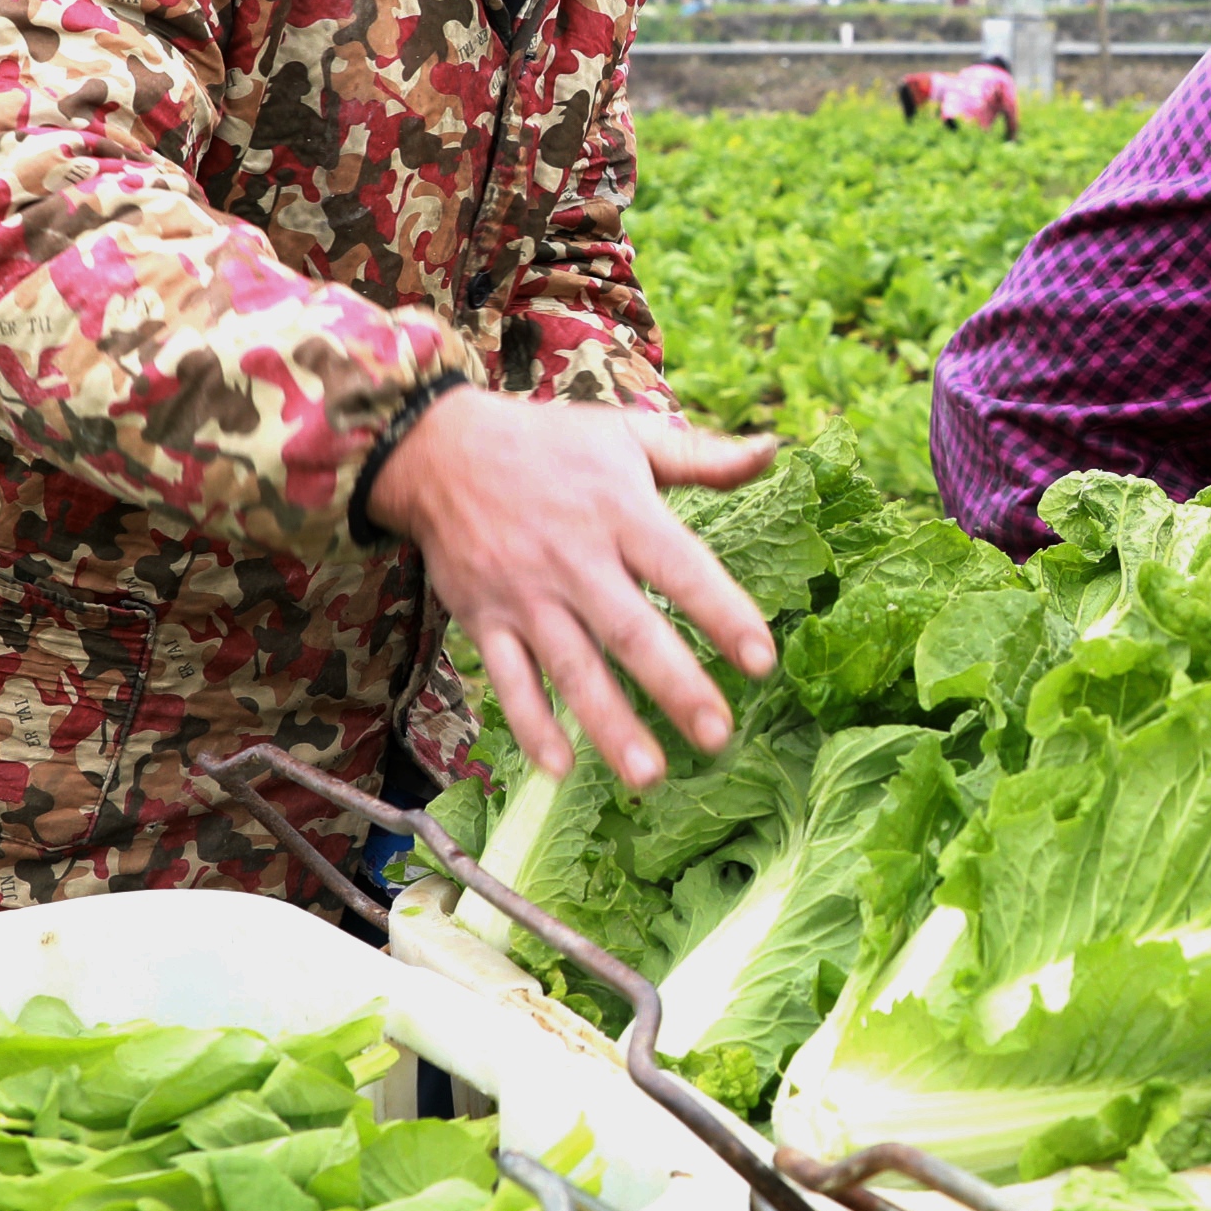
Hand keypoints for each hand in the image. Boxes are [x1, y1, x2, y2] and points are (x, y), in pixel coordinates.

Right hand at [364, 391, 781, 789]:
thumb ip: (701, 456)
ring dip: (609, 725)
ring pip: (571, 668)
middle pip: (630, 631)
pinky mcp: (484, 619)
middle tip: (718, 736)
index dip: (723, 613)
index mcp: (620, 511)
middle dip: (675, 687)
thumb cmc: (550, 445)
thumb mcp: (628, 435)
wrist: (440, 450)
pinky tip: (560, 768)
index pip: (681, 568)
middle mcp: (574, 558)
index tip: (763, 661)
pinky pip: (509, 680)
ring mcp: (525, 594)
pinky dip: (532, 725)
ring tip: (649, 775)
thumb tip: (771, 451)